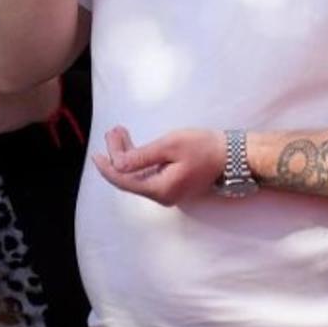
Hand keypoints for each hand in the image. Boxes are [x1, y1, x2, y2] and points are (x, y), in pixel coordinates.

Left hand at [92, 126, 226, 206]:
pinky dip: (138, 159)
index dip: (107, 168)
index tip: (94, 154)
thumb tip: (117, 164)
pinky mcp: (173, 184)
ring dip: (127, 154)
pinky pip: (148, 174)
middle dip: (116, 154)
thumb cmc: (203, 147)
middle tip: (114, 131)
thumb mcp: (169, 146)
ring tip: (120, 132)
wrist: (233, 156)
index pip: (124, 181)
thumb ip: (141, 156)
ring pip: (138, 175)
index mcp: (160, 189)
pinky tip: (133, 144)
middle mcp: (162, 195)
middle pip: (129, 178)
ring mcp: (168, 191)